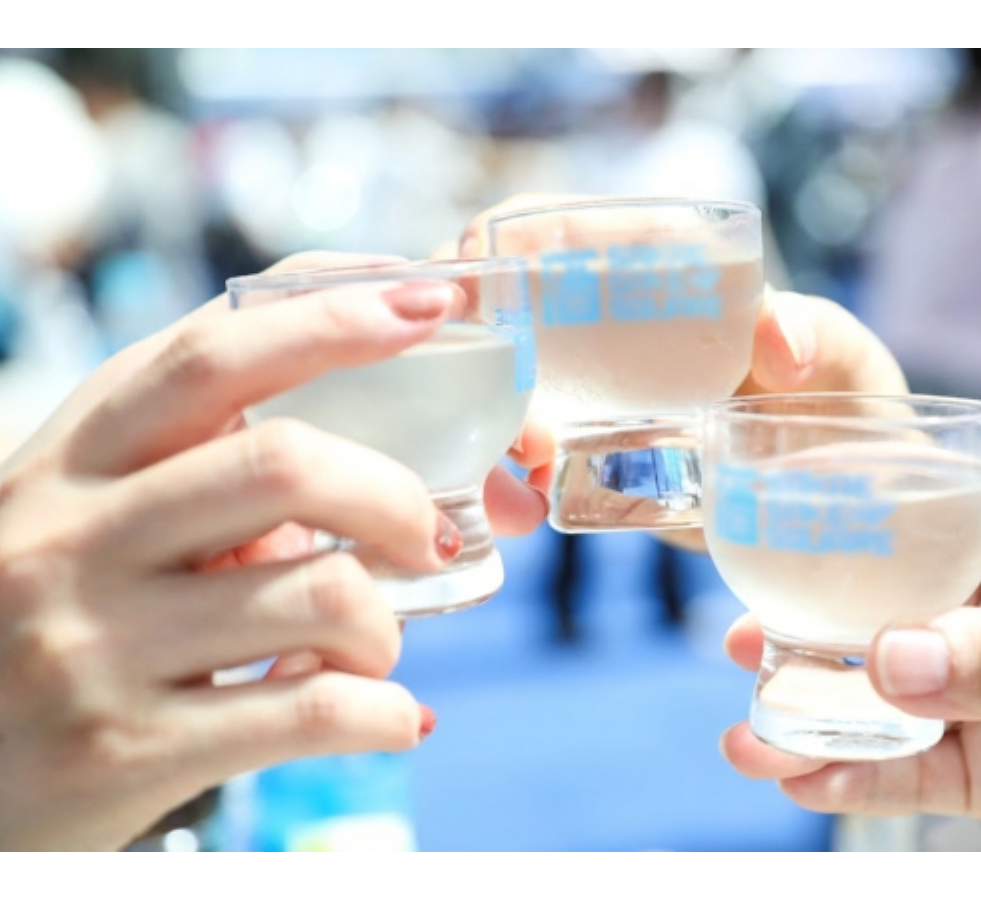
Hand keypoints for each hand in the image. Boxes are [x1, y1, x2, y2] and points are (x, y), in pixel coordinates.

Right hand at [0, 252, 545, 849]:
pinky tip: (392, 716)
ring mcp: (96, 646)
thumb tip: (363, 468)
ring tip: (378, 646)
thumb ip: (194, 467)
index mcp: (76, 459)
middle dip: (394, 495)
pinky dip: (385, 712)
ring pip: (318, 593)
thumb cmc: (43, 620)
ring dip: (385, 624)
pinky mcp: (128, 751)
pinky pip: (311, 712)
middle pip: (283, 463)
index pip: (213, 356)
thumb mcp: (84, 516)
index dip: (333, 318)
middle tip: (430, 537)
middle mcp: (74, 537)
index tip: (426, 300)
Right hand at [446, 194, 907, 548]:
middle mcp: (610, 332)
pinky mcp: (592, 466)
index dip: (495, 242)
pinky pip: (522, 461)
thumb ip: (818, 335)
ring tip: (524, 484)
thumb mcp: (844, 361)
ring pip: (495, 392)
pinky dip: (504, 481)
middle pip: (500, 314)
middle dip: (475, 354)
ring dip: (485, 428)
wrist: (852, 503)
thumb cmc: (848, 405)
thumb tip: (780, 345)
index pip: (552, 231)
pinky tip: (525, 509)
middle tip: (527, 431)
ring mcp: (592, 400)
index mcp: (658, 276)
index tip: (474, 275)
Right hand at [721, 469, 980, 850]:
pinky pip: (905, 770)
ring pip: (880, 696)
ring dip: (812, 712)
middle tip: (739, 637)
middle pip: (884, 606)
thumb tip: (889, 658)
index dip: (855, 506)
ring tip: (753, 731)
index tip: (775, 512)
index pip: (931, 504)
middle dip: (808, 623)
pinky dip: (850, 776)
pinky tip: (803, 777)